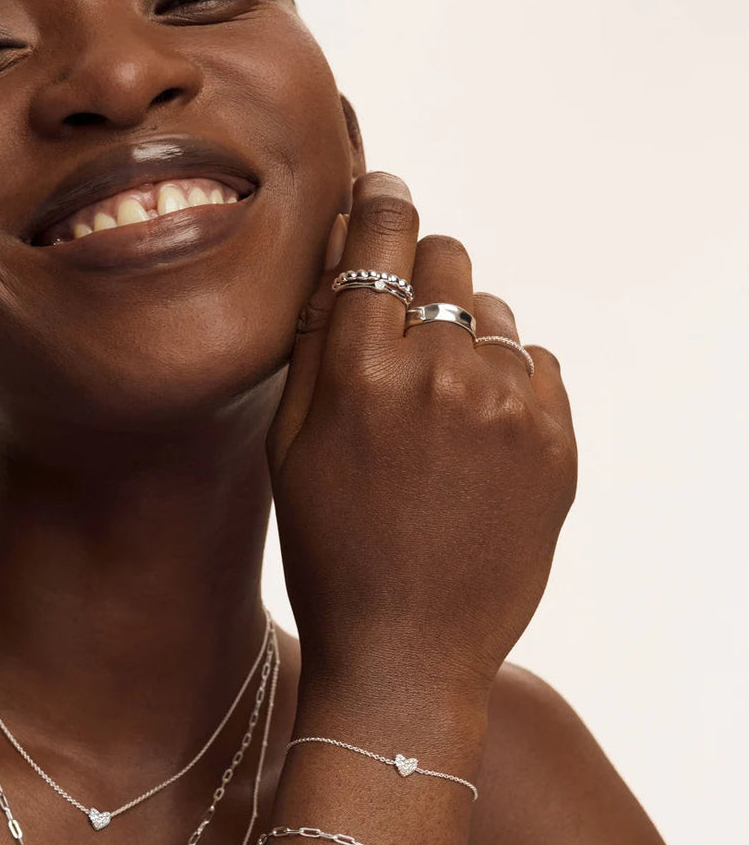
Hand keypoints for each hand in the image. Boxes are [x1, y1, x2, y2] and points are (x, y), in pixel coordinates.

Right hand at [267, 173, 577, 700]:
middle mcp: (441, 372)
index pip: (383, 233)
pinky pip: (533, 363)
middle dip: (419, 275)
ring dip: (462, 334)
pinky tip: (473, 436)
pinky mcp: (556, 441)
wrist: (407, 650)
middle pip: (447, 256)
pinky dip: (504, 380)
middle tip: (400, 327)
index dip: (381, 202)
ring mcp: (508, 406)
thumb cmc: (328, 551)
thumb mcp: (288, 445)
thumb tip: (336, 255)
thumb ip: (313, 340)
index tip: (383, 195)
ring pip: (492, 311)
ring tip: (436, 406)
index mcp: (360, 369)